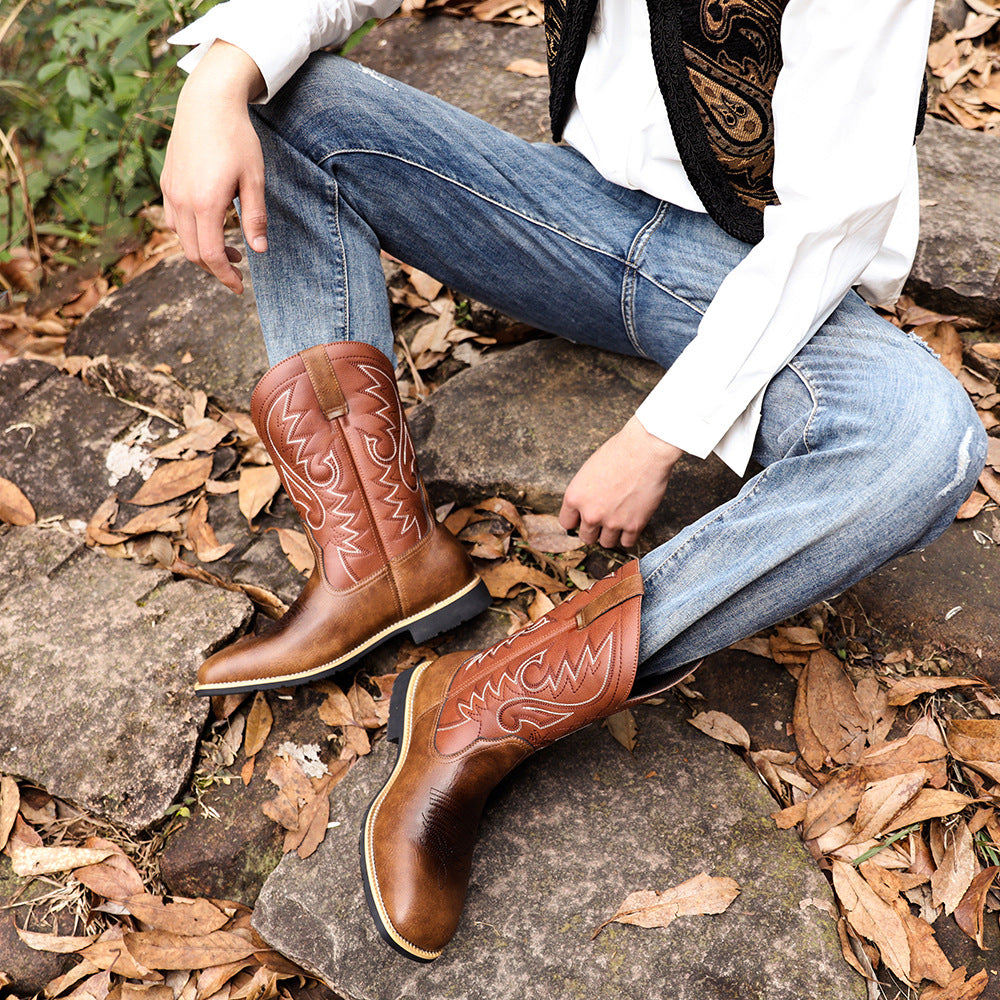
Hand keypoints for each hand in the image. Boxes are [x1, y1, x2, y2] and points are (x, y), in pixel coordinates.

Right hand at [161, 41, 267, 293]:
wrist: (207, 102)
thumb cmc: (237, 140)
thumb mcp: (254, 179)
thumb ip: (255, 217)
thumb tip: (259, 251)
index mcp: (206, 203)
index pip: (210, 255)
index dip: (224, 277)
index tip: (239, 288)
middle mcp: (182, 200)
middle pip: (193, 252)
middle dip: (215, 267)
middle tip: (238, 267)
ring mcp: (171, 191)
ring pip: (181, 237)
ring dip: (202, 250)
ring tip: (228, 247)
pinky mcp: (167, 182)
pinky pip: (174, 219)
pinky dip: (191, 232)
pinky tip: (210, 223)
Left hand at [559, 416, 682, 548]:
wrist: (645, 449)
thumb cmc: (618, 452)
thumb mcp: (589, 470)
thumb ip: (585, 492)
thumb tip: (587, 506)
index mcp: (574, 498)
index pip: (566, 523)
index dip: (577, 520)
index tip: (584, 518)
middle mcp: (590, 514)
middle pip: (586, 537)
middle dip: (594, 530)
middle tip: (604, 519)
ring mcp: (612, 522)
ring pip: (606, 543)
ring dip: (611, 534)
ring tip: (619, 521)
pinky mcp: (634, 525)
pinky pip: (627, 543)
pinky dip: (629, 536)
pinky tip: (632, 524)